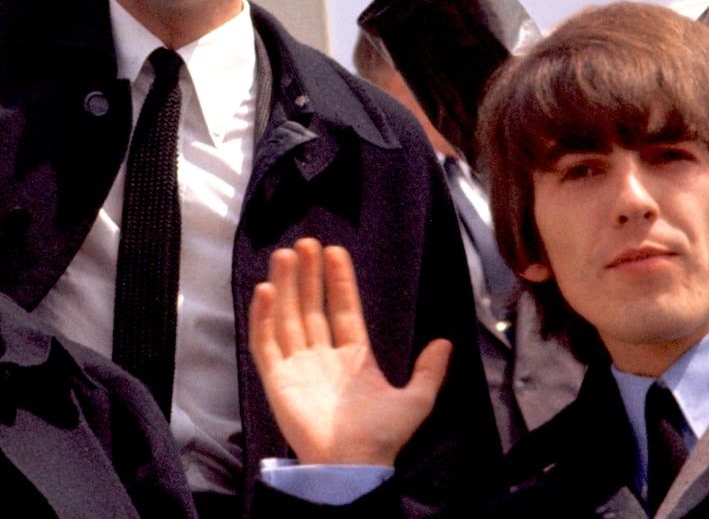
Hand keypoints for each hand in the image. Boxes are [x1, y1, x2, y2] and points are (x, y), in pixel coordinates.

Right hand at [248, 238, 449, 466]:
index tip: (334, 250)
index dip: (339, 280)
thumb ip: (430, 371)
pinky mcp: (276, 378)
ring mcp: (297, 365)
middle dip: (308, 274)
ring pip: (287, 316)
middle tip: (305, 243)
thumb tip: (445, 342)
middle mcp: (321, 356)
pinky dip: (263, 316)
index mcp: (352, 357)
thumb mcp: (416, 400)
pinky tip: (265, 290)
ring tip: (285, 254)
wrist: (353, 464)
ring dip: (285, 285)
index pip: (342, 309)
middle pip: (311, 306)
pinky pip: (265, 342)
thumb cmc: (382, 436)